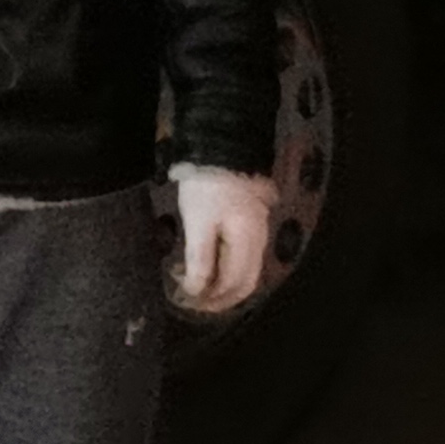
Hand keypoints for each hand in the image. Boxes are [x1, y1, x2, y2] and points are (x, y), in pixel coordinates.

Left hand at [169, 166, 276, 316]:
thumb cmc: (206, 184)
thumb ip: (200, 259)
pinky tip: (206, 261)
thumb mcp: (198, 222)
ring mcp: (257, 228)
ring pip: (244, 269)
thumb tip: (196, 290)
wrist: (220, 143)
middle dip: (219, 296)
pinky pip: (242, 254)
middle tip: (192, 300)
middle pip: (245, 282)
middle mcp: (259, 239)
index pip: (234, 285)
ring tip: (195, 283)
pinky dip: (224, 265)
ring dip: (221, 282)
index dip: (211, 299)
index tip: (185, 301)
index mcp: (248, 242)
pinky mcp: (249, 217)